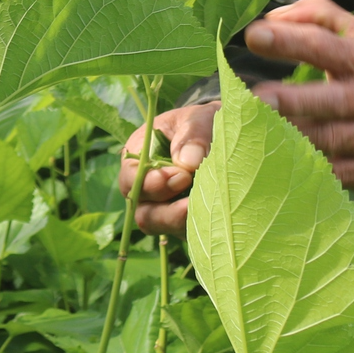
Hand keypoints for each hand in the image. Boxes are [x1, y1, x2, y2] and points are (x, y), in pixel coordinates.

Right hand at [119, 101, 216, 236]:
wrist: (222, 133)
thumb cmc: (203, 123)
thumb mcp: (199, 119)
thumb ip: (193, 135)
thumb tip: (189, 163)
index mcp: (140, 155)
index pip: (131, 178)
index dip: (151, 183)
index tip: (182, 176)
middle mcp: (145, 187)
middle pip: (143, 213)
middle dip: (168, 212)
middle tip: (195, 201)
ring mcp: (163, 207)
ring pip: (165, 228)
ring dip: (186, 222)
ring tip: (213, 209)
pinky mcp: (183, 221)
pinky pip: (185, 233)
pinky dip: (201, 228)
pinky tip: (221, 216)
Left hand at [244, 0, 353, 190]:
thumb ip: (318, 15)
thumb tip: (272, 18)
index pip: (323, 47)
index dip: (289, 41)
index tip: (254, 36)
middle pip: (323, 100)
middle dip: (289, 100)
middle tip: (253, 97)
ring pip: (321, 139)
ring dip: (284, 137)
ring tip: (249, 131)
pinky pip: (328, 172)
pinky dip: (300, 169)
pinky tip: (270, 164)